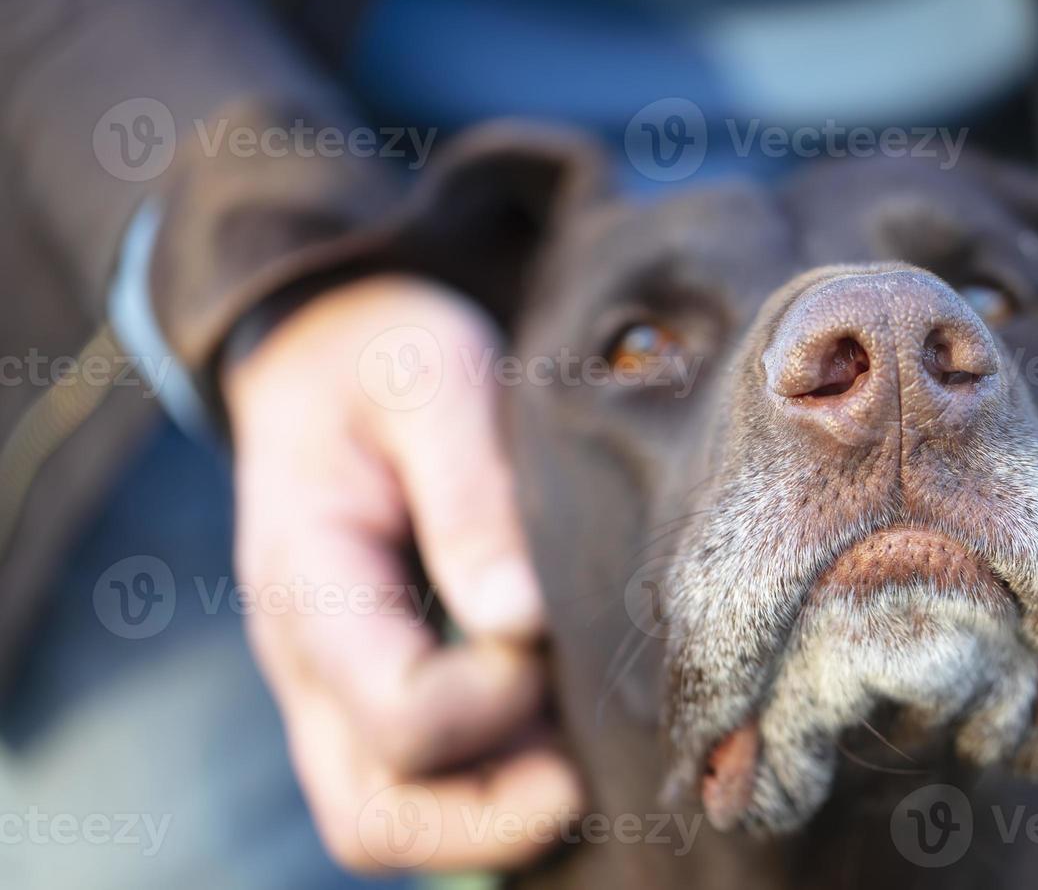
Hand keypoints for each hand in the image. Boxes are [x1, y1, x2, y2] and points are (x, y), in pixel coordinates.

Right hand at [224, 275, 581, 870]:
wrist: (329, 352)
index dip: (493, 702)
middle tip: (593, 773)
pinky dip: (494, 789)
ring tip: (588, 759)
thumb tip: (523, 621)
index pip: (392, 713)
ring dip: (497, 816)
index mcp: (309, 583)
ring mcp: (337, 685)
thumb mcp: (433, 383)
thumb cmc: (385, 358)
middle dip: (494, 820)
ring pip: (393, 818)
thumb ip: (472, 494)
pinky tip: (568, 735)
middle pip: (373, 816)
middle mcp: (309, 661)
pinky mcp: (378, 684)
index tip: (551, 635)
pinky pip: (420, 786)